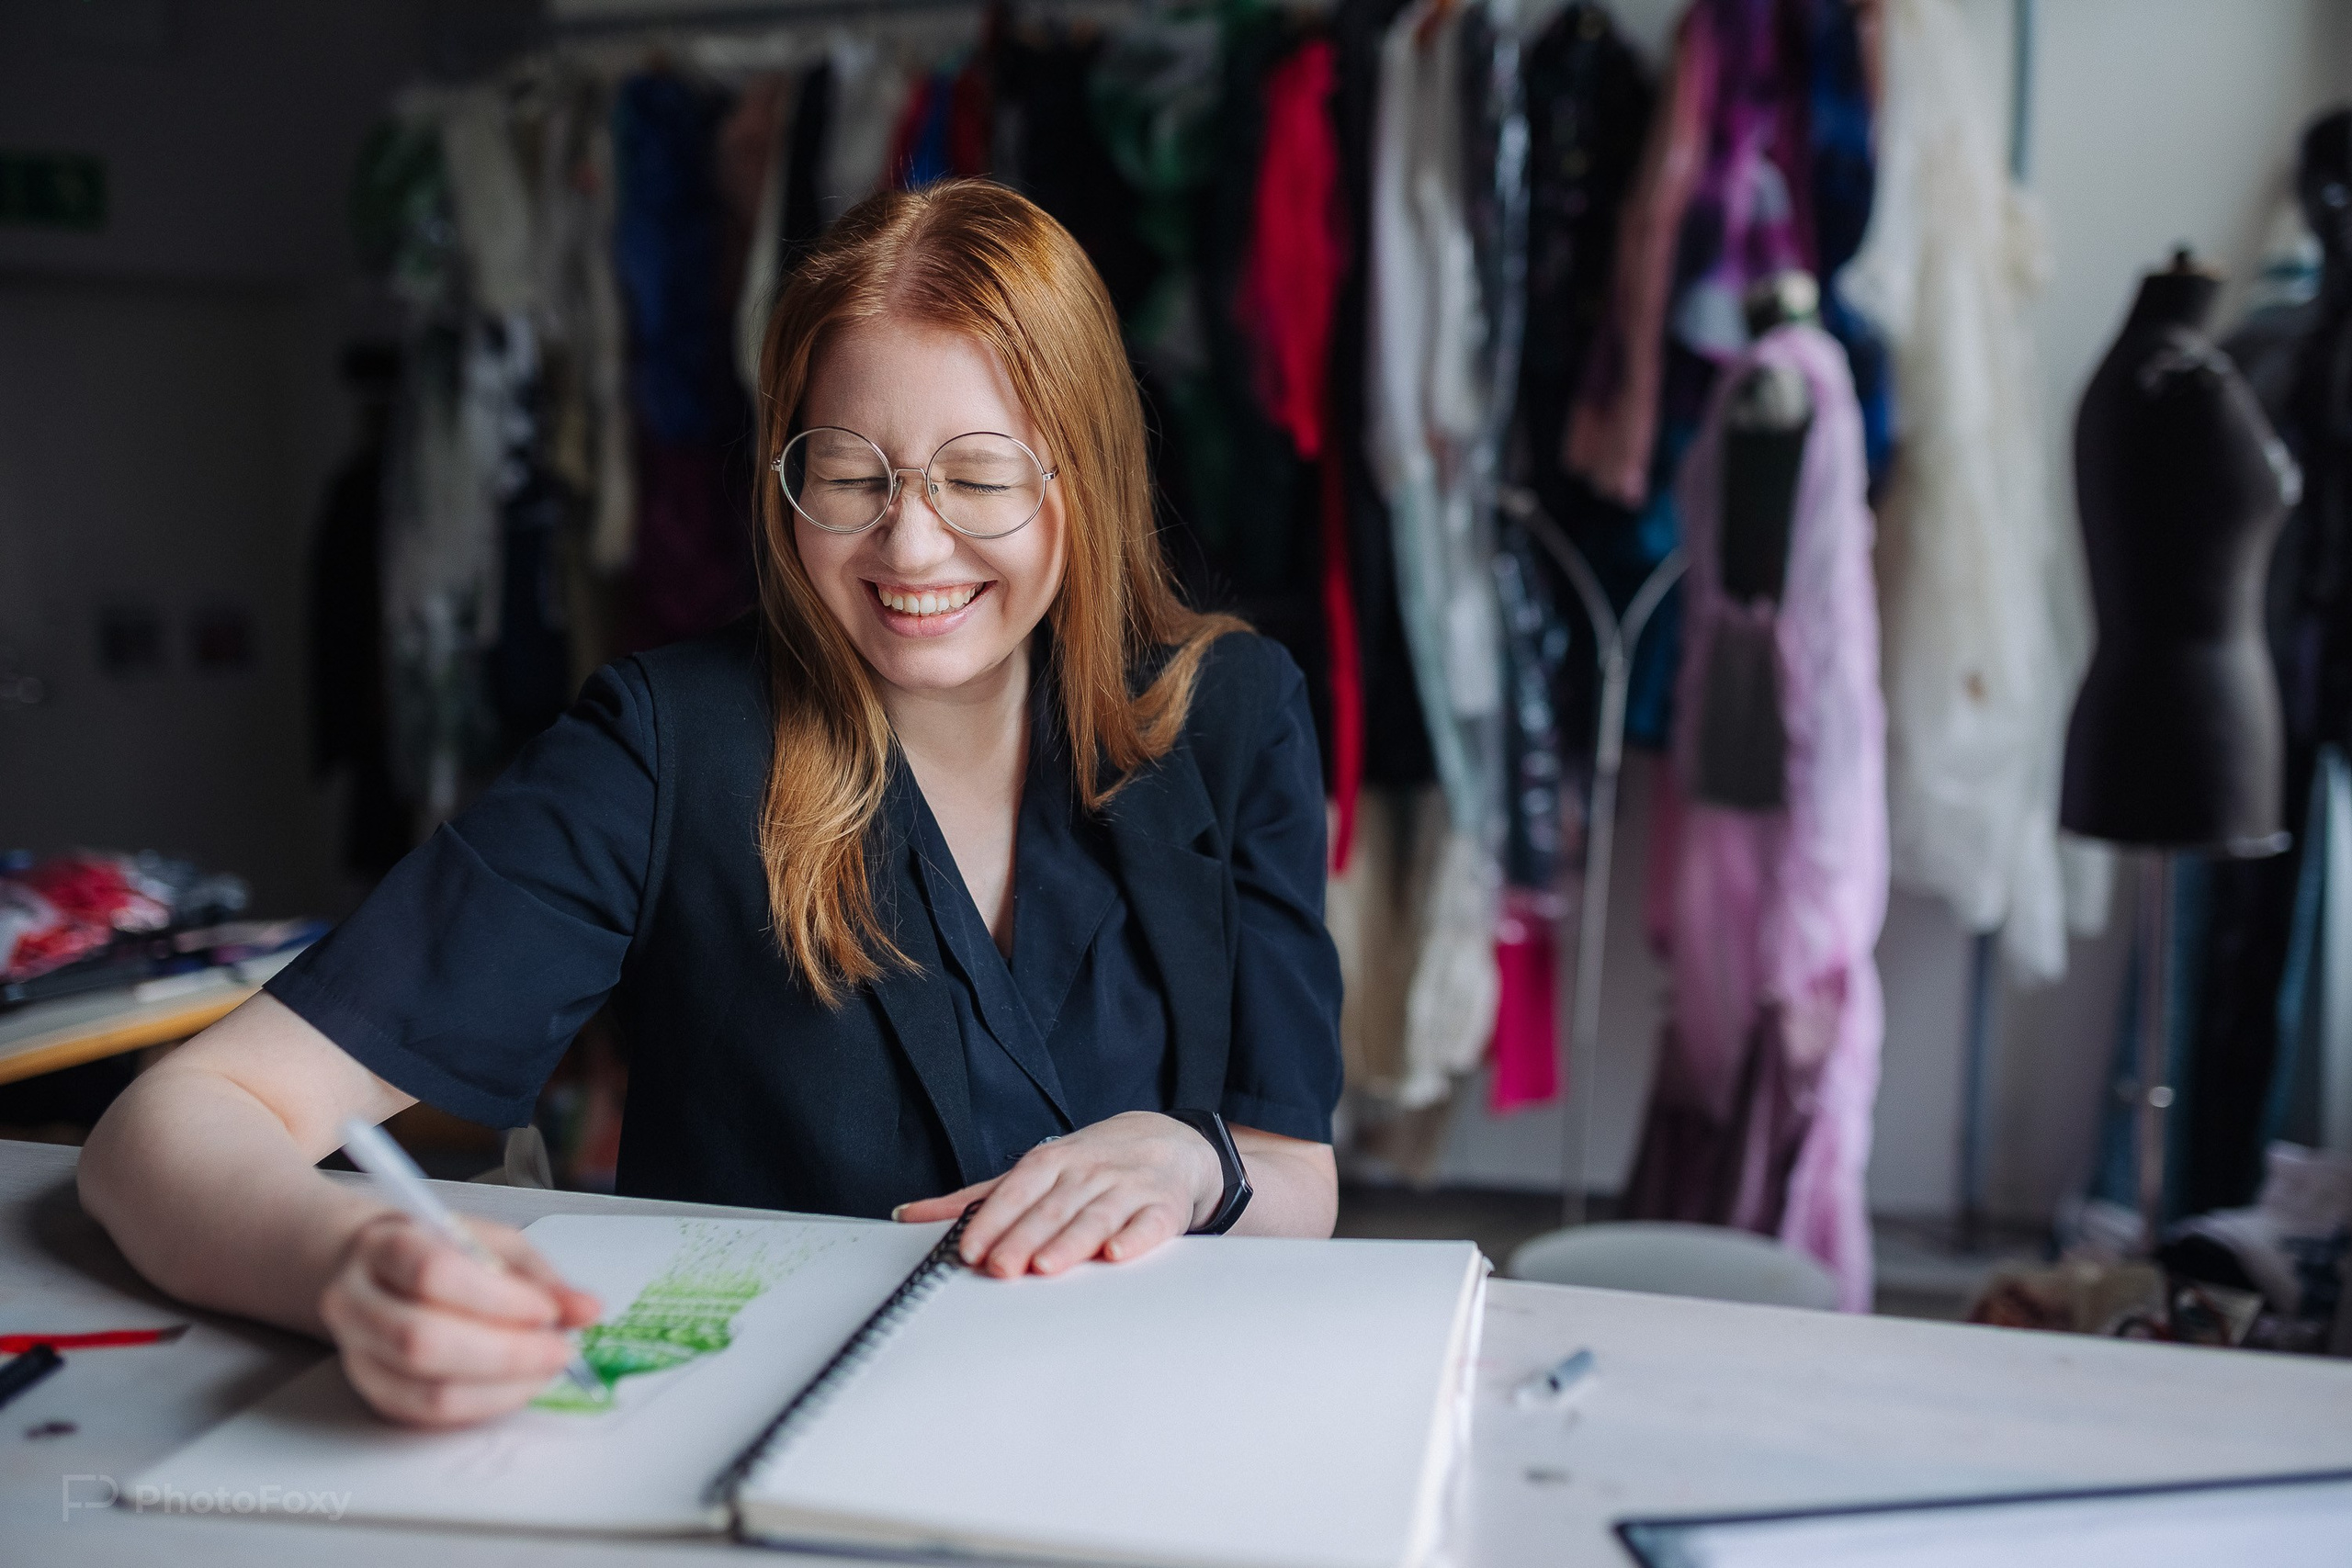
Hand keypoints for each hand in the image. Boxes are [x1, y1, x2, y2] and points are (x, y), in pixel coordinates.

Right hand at [319, 1211, 601, 1427]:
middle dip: (506, 1354)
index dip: (497, 1299)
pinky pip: (428, 1415)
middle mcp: (355, 1302)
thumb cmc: (441, 1249)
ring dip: (501, 1387)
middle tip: (560, 1351)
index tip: (547, 1310)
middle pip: (423, 1341)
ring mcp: (357, 1353)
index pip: (433, 1273)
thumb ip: (538, 1277)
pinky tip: (517, 1386)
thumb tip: (587, 1310)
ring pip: (425, 1390)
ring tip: (544, 1368)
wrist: (375, 1270)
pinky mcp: (373, 1392)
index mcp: (383, 1246)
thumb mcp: (493, 1243)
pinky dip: (484, 1405)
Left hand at [893, 1111, 1223, 1276]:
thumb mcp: (1034, 1172)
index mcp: (1052, 1162)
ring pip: (1095, 1217)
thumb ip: (977, 1198)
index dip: (992, 1220)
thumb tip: (910, 1215)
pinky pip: (1149, 1224)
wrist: (1170, 1142)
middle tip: (1001, 1267)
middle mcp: (1087, 1173)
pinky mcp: (1163, 1209)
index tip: (969, 1249)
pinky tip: (1116, 1254)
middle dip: (1024, 1238)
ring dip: (1070, 1242)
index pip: (1016, 1190)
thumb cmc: (1092, 1164)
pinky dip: (1133, 1238)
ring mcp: (1127, 1189)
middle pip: (1052, 1208)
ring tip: (1046, 1266)